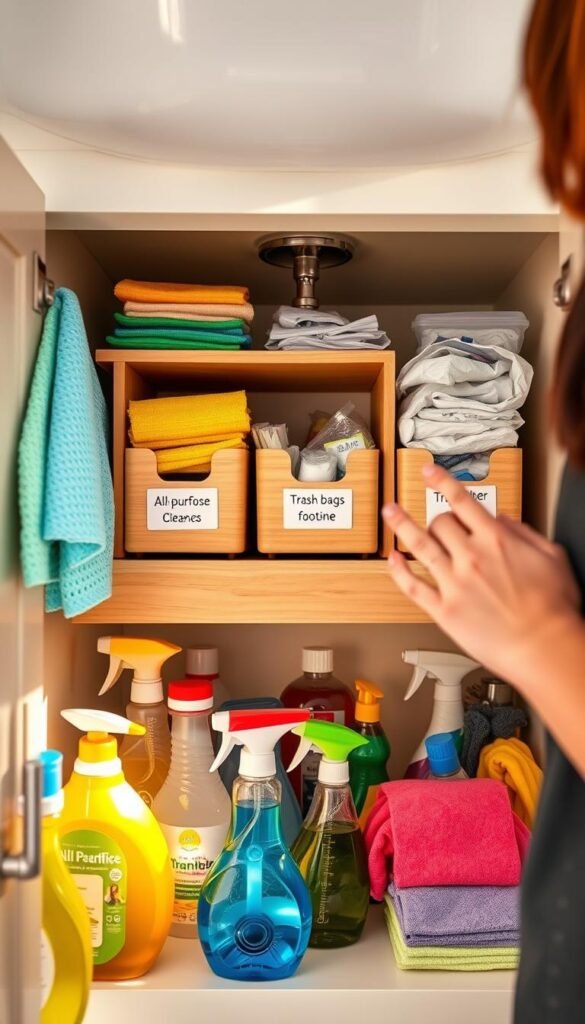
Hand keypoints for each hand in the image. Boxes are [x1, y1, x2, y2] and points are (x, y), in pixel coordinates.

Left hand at [382, 463, 580, 684]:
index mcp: (496, 540)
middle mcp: (471, 557)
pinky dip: (398, 572)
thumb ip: (524, 533)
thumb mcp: (551, 556)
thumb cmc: (553, 608)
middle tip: (439, 524)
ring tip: (389, 513)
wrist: (545, 648)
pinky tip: (391, 560)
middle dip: (439, 520)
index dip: (442, 481)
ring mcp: (454, 584)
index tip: (429, 471)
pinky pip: (413, 586)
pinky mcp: (444, 611)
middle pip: (440, 524)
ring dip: (401, 526)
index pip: (462, 501)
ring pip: (419, 546)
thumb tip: (502, 519)